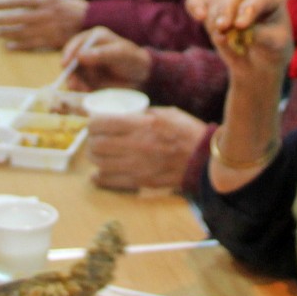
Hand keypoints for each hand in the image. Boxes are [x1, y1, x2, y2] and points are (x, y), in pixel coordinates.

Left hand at [0, 0, 87, 50]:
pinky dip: (18, 45)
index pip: (21, 0)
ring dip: (8, 32)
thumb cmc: (73, 8)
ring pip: (22, 32)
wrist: (91, 22)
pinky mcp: (51, 42)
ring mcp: (48, 29)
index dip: (6, 2)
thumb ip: (40, 1)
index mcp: (48, 0)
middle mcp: (46, 14)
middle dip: (3, 19)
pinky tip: (9, 45)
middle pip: (19, 17)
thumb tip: (20, 5)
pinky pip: (31, 45)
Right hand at [62, 28, 150, 90]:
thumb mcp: (121, 53)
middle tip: (73, 84)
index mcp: (94, 38)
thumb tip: (79, 56)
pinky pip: (79, 85)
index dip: (69, 54)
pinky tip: (87, 92)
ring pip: (73, 75)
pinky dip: (80, 89)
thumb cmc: (133, 59)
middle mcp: (87, 51)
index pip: (75, 44)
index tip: (65, 65)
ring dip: (75, 83)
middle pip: (70, 61)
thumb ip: (102, 54)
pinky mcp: (88, 80)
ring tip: (84, 90)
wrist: (142, 76)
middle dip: (70, 73)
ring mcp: (87, 66)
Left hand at [88, 108, 210, 191]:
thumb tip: (120, 115)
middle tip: (95, 138)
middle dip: (91, 140)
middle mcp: (137, 146)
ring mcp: (138, 166)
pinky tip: (98, 173)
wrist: (205, 160)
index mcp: (143, 124)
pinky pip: (110, 181)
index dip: (92, 123)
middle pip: (96, 145)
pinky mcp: (141, 182)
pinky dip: (100, 177)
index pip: (101, 124)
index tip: (94, 123)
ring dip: (95, 157)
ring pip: (99, 163)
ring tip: (99, 154)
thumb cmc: (187, 132)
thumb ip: (142, 114)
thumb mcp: (166, 113)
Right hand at [184, 0, 293, 78]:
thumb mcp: (275, 45)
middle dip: (226, 10)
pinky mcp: (213, 7)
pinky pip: (198, 0)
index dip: (248, 9)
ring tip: (222, 38)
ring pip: (217, 1)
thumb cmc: (272, 48)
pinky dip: (194, 6)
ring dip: (215, 19)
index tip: (240, 25)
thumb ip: (261, 35)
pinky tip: (198, 16)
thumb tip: (239, 28)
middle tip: (222, 27)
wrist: (259, 61)